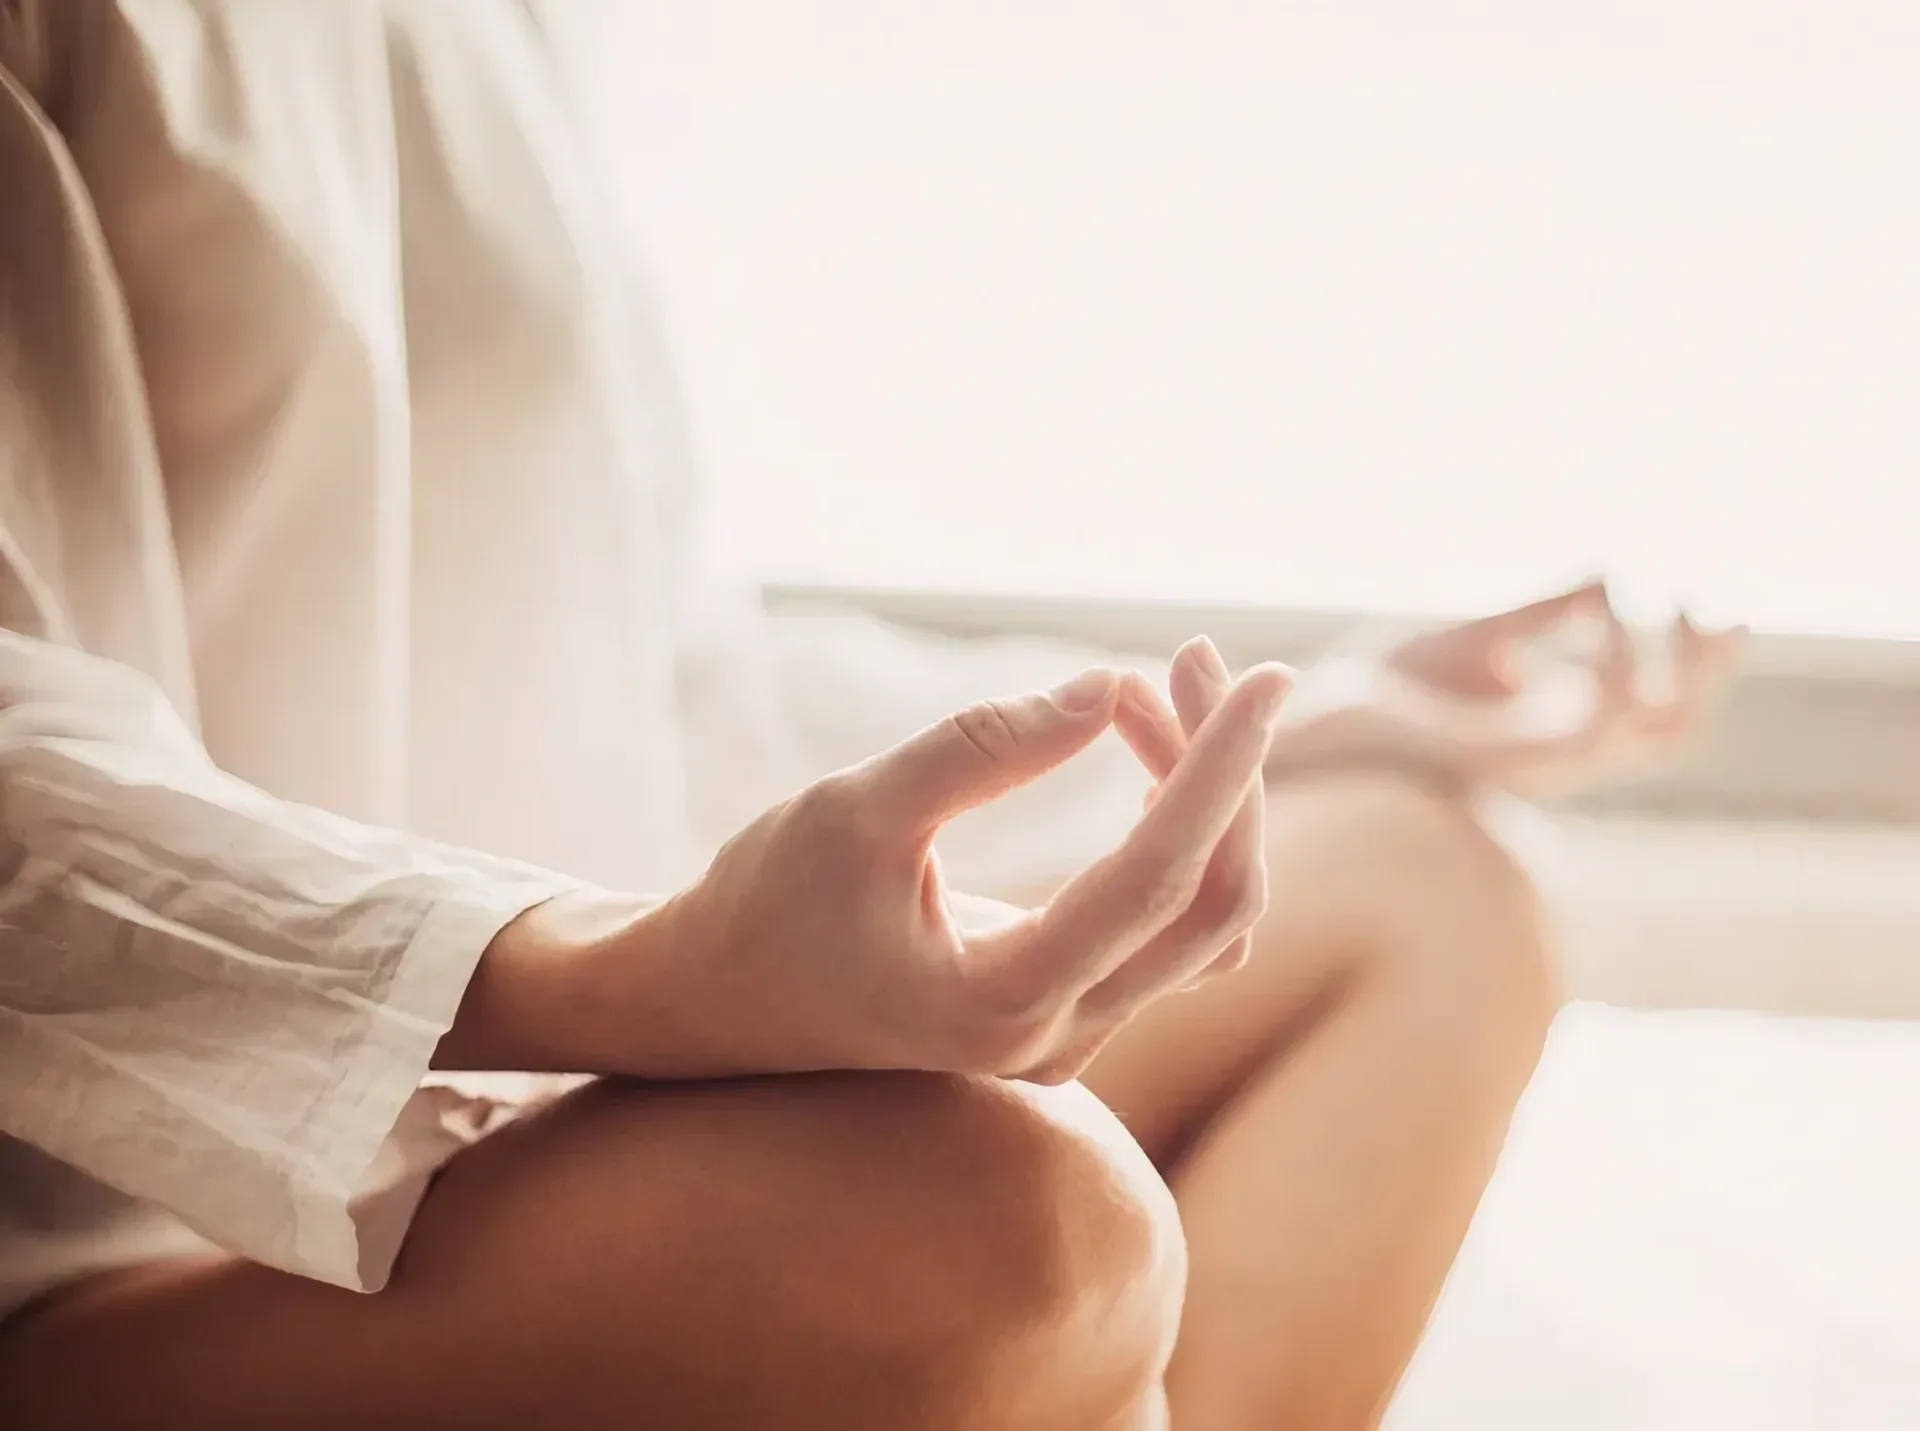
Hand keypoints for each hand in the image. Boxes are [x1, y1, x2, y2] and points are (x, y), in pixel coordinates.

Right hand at [539, 660, 1289, 1083]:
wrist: (718, 999)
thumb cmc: (767, 902)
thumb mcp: (853, 809)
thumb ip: (978, 751)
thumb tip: (1106, 688)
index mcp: (1003, 1003)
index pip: (1160, 880)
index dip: (1222, 769)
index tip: (1264, 676)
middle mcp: (1058, 1040)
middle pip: (1211, 906)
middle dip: (1220, 772)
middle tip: (1190, 658)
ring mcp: (1071, 1038)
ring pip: (1204, 922)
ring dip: (1201, 802)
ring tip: (1147, 694)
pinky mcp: (1069, 1012)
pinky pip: (1169, 933)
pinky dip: (1177, 842)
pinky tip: (1144, 770)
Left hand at [1266, 580, 1745, 798]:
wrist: (1313, 720)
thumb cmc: (1385, 688)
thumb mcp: (1480, 637)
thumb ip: (1544, 613)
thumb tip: (1611, 572)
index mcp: (1554, 731)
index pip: (1657, 708)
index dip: (1697, 654)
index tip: (1695, 582)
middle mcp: (1557, 755)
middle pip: (1675, 727)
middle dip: (1707, 661)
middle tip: (1717, 594)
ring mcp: (1538, 763)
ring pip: (1657, 728)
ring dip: (1675, 654)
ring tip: (1657, 587)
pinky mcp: (1505, 758)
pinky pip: (1597, 717)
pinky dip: (1614, 655)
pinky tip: (1601, 601)